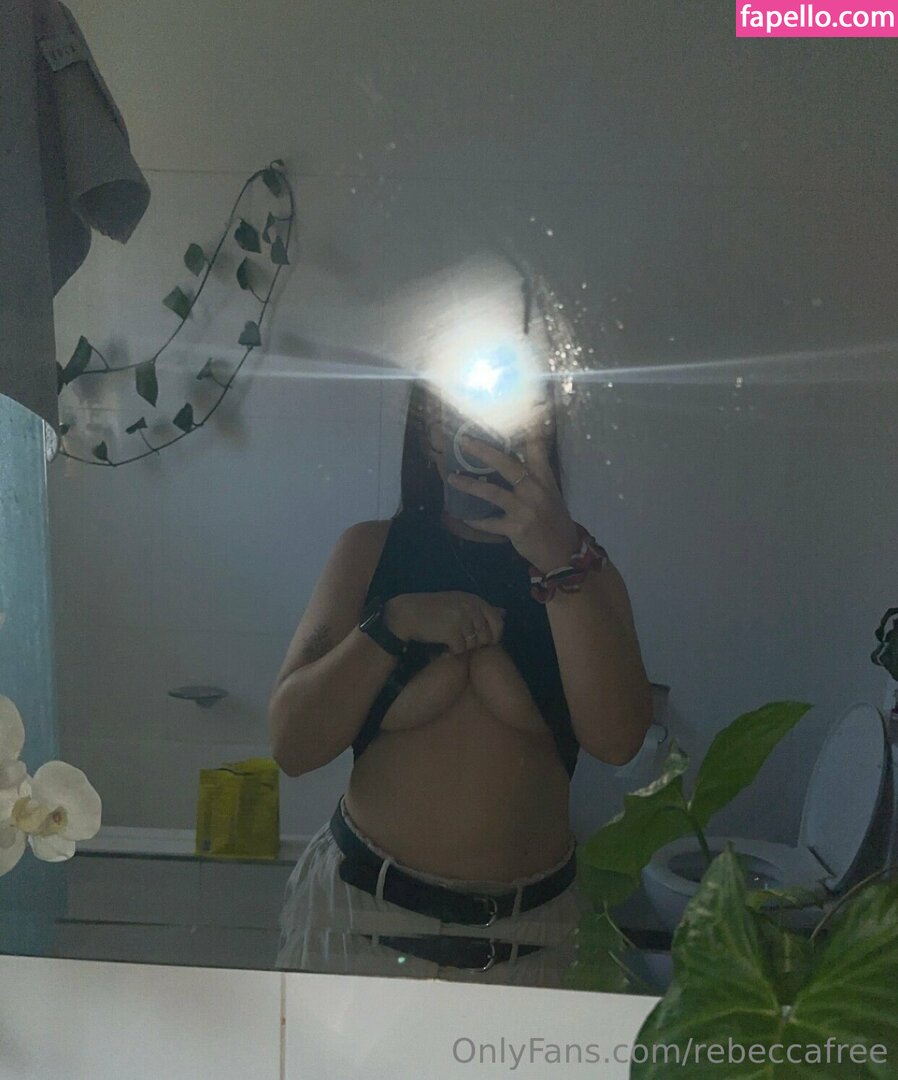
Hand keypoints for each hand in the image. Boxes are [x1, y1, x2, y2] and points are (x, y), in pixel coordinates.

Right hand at [384, 592, 504, 654]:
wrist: (409, 613)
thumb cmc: (435, 609)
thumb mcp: (460, 603)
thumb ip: (482, 609)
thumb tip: (504, 613)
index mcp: (475, 600)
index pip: (498, 622)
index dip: (494, 636)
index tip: (484, 642)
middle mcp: (471, 608)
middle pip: (486, 637)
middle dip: (475, 644)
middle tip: (460, 640)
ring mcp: (462, 619)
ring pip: (473, 645)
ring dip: (462, 647)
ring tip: (449, 639)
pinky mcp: (452, 632)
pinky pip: (460, 650)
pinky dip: (451, 651)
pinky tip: (443, 644)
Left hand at [446, 432, 579, 571]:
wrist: (562, 552)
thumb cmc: (554, 521)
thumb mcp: (550, 494)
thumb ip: (534, 477)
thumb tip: (511, 460)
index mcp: (545, 479)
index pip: (537, 448)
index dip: (528, 428)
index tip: (518, 411)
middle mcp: (535, 490)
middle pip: (507, 464)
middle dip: (483, 451)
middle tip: (464, 441)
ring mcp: (524, 509)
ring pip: (492, 492)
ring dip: (469, 485)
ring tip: (451, 478)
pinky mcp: (515, 528)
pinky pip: (489, 522)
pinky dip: (475, 519)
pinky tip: (461, 515)